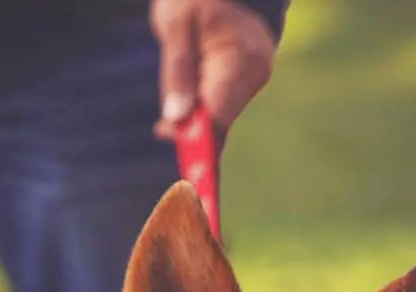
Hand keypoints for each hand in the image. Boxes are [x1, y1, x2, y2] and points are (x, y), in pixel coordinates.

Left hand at [151, 0, 275, 144]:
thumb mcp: (176, 23)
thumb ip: (177, 72)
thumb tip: (176, 120)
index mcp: (241, 60)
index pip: (218, 115)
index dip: (195, 138)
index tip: (168, 143)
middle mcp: (255, 74)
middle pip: (221, 121)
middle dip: (191, 130)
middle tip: (161, 130)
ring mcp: (254, 78)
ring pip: (220, 116)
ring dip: (194, 118)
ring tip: (173, 103)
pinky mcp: (246, 79)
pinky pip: (222, 105)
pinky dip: (201, 109)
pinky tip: (185, 102)